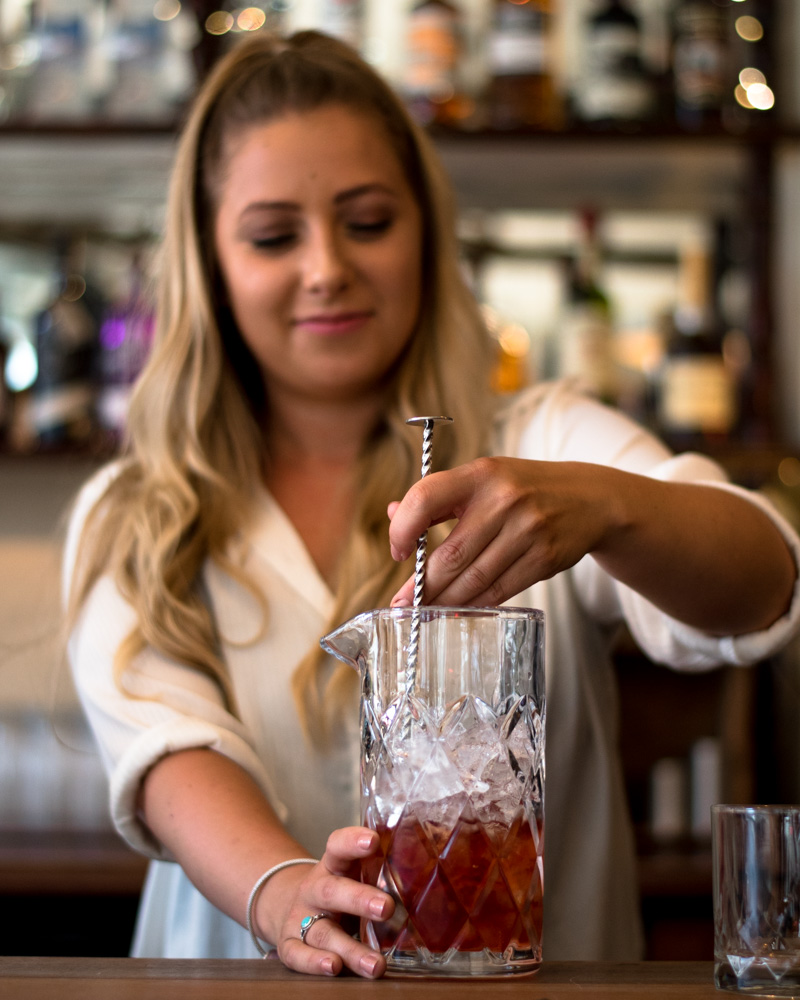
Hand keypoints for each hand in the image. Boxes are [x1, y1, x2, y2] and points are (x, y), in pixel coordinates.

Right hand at [263, 827, 393, 977]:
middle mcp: (314, 889)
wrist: (288, 905)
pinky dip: (314, 962)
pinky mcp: (288, 943)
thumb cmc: (338, 889)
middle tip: (386, 908)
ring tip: (376, 964)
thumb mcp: (352, 874)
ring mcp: (300, 917)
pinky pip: (298, 954)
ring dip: (350, 949)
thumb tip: (429, 872)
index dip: (353, 841)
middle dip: (359, 899)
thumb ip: (380, 872)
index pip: (338, 847)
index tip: (373, 840)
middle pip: (333, 891)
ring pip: (323, 932)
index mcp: (332, 866)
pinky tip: (334, 967)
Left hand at [388, 456, 615, 607]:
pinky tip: (459, 609)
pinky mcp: (545, 558)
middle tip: (403, 602)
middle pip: (451, 554)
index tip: (398, 551)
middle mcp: (504, 499)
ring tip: (425, 611)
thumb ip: (438, 497)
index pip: (425, 497)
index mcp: (480, 474)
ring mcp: (528, 530)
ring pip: (474, 579)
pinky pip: (500, 590)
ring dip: (445, 601)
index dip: (403, 528)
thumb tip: (392, 514)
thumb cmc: (523, 489)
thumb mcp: (483, 479)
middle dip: (422, 585)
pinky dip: (475, 603)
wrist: (590, 499)